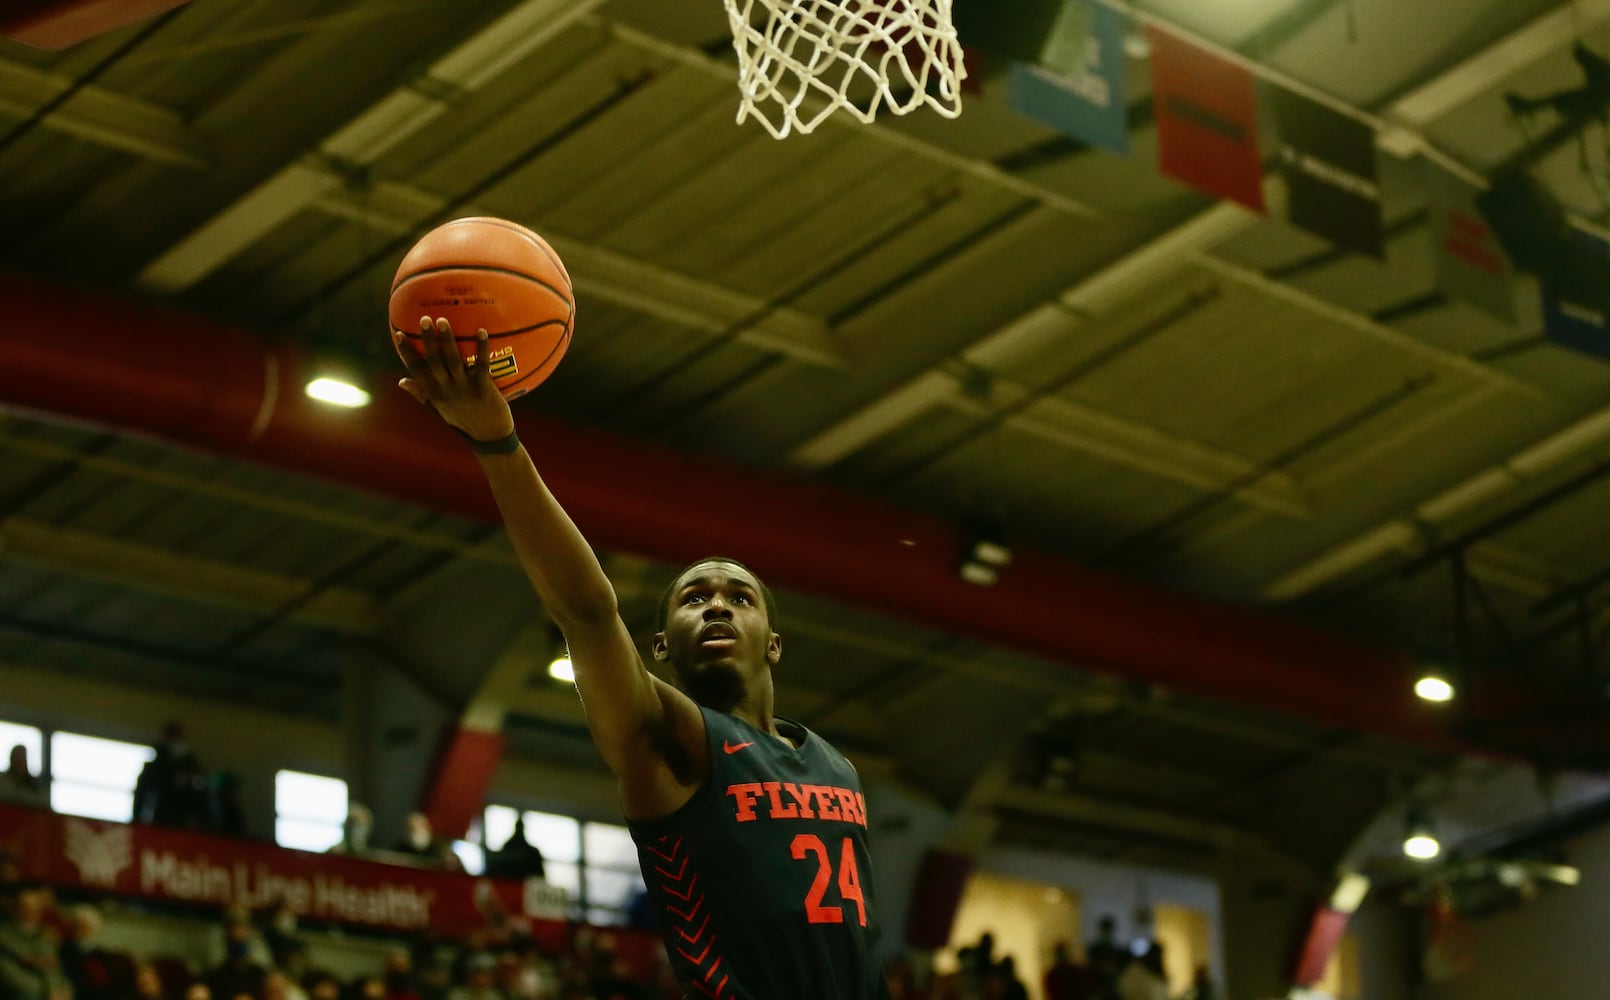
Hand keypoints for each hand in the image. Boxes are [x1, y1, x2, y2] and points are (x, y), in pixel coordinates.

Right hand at [395, 316, 515, 442]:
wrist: (489, 437)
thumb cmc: (463, 421)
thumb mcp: (438, 409)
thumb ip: (421, 394)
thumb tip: (401, 381)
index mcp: (434, 393)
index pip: (416, 370)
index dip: (406, 352)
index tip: (399, 334)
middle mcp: (446, 389)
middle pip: (433, 361)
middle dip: (427, 340)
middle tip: (424, 319)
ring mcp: (464, 389)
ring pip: (453, 360)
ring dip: (447, 340)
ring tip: (443, 321)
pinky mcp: (483, 389)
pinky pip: (481, 365)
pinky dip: (481, 348)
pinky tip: (482, 331)